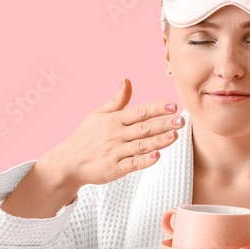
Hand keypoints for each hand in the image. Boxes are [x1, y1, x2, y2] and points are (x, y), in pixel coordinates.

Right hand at [39, 77, 183, 187]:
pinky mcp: (114, 168)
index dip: (157, 108)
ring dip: (159, 141)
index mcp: (114, 120)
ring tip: (175, 135)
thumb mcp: (98, 114)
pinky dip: (144, 161)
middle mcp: (116, 135)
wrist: (67, 162)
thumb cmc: (85, 137)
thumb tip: (126, 80)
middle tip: (181, 121)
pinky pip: (132, 164)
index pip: (140, 111)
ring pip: (141, 145)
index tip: (173, 106)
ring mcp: (115, 152)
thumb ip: (117, 100)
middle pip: (144, 128)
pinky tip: (157, 157)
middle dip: (164, 123)